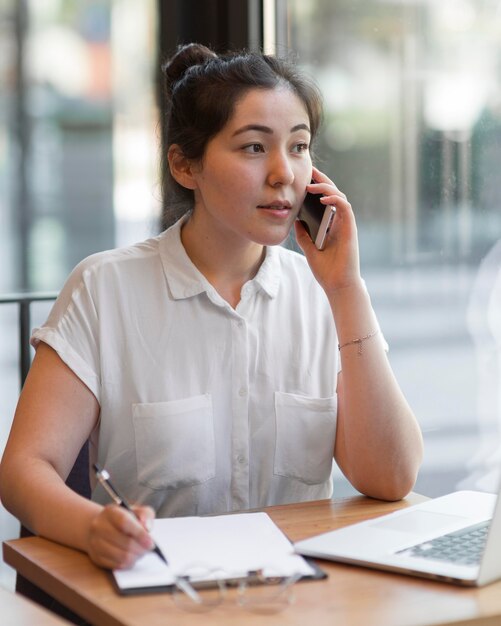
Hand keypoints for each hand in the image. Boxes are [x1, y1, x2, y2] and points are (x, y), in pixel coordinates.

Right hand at [87, 504, 155, 568]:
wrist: (102, 526)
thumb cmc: (123, 519)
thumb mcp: (136, 510)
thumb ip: (145, 515)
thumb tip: (147, 527)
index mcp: (110, 512)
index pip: (125, 523)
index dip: (140, 534)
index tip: (151, 542)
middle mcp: (99, 526)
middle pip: (125, 542)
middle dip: (141, 548)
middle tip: (149, 549)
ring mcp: (96, 543)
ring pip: (121, 556)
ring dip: (136, 557)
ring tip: (142, 552)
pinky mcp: (96, 557)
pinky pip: (116, 565)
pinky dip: (128, 563)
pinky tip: (132, 557)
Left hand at [295, 166, 361, 294]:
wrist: (337, 285)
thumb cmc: (326, 270)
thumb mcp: (309, 249)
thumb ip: (303, 234)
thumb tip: (295, 219)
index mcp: (331, 225)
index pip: (325, 200)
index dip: (317, 187)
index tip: (305, 178)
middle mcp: (340, 222)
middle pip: (333, 194)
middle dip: (322, 180)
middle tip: (309, 170)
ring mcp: (346, 224)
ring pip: (340, 196)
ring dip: (326, 188)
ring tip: (311, 184)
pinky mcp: (350, 228)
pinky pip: (345, 207)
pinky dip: (334, 199)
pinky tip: (322, 198)